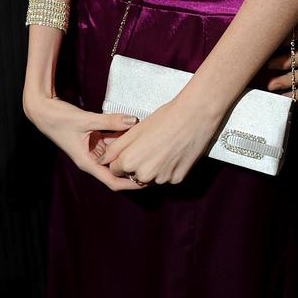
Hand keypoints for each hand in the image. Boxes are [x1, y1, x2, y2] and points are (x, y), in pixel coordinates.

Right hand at [24, 93, 139, 191]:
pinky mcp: (91, 138)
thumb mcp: (85, 120)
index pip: (112, 181)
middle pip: (115, 167)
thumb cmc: (58, 118)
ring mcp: (91, 148)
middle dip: (133, 165)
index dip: (130, 183)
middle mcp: (91, 158)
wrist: (42, 109)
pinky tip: (132, 130)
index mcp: (87, 162)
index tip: (147, 181)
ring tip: (147, 144)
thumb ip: (109, 121)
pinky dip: (119, 137)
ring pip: (114, 153)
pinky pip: (109, 141)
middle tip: (153, 160)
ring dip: (127, 149)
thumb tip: (133, 121)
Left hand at [100, 89, 220, 186]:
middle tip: (146, 145)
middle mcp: (144, 175)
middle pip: (132, 174)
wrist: (194, 117)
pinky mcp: (177, 180)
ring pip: (149, 177)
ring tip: (160, 146)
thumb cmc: (163, 118)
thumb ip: (116, 147)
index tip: (127, 147)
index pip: (114, 168)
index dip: (119, 157)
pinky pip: (165, 177)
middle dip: (134, 164)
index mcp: (130, 161)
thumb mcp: (134, 130)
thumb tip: (103, 159)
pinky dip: (166, 168)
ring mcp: (162, 179)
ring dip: (150, 167)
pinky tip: (172, 152)